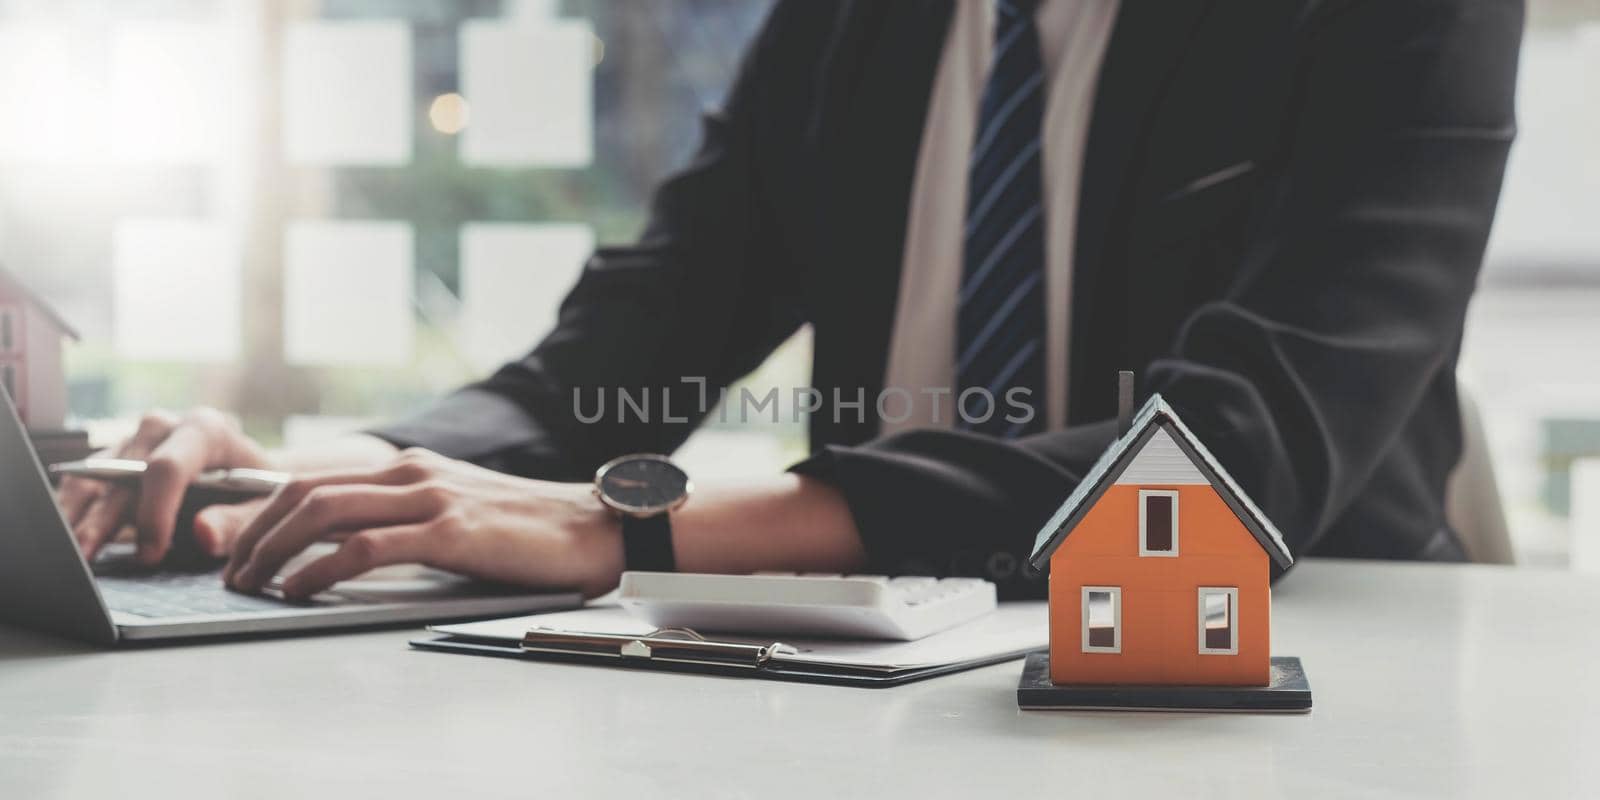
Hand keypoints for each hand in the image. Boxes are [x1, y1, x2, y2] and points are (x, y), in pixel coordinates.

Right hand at [59, 408, 270, 563]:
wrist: (251, 472)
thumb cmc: (257, 490)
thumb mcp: (262, 507)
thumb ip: (238, 521)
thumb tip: (204, 534)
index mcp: (206, 430)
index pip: (169, 467)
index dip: (156, 511)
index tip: (152, 553)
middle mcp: (164, 427)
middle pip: (124, 471)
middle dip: (105, 518)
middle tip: (88, 557)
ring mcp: (135, 439)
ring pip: (96, 474)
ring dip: (79, 514)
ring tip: (71, 553)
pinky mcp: (114, 456)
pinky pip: (85, 479)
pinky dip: (74, 509)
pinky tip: (67, 537)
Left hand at [223, 449, 624, 599]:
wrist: (596, 527)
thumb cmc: (532, 533)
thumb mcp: (460, 512)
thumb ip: (412, 519)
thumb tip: (356, 549)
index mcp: (412, 467)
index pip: (316, 478)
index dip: (263, 510)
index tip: (237, 545)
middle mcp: (413, 472)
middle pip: (305, 490)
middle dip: (253, 531)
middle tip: (228, 569)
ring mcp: (431, 498)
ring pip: (323, 512)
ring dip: (272, 549)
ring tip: (249, 582)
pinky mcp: (448, 531)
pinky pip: (364, 548)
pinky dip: (318, 569)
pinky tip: (297, 589)